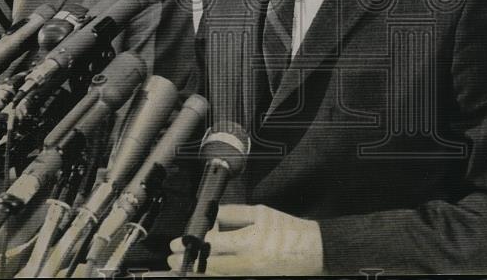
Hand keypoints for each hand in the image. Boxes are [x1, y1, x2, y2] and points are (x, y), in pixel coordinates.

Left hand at [168, 204, 322, 275]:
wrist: (313, 251)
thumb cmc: (289, 230)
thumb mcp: (261, 213)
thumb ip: (233, 214)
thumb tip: (210, 215)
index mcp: (249, 242)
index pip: (211, 245)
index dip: (191, 245)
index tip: (177, 243)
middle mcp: (247, 264)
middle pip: (208, 266)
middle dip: (187, 263)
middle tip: (172, 258)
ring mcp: (250, 277)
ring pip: (215, 277)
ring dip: (196, 273)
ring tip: (182, 268)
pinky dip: (213, 276)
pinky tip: (204, 273)